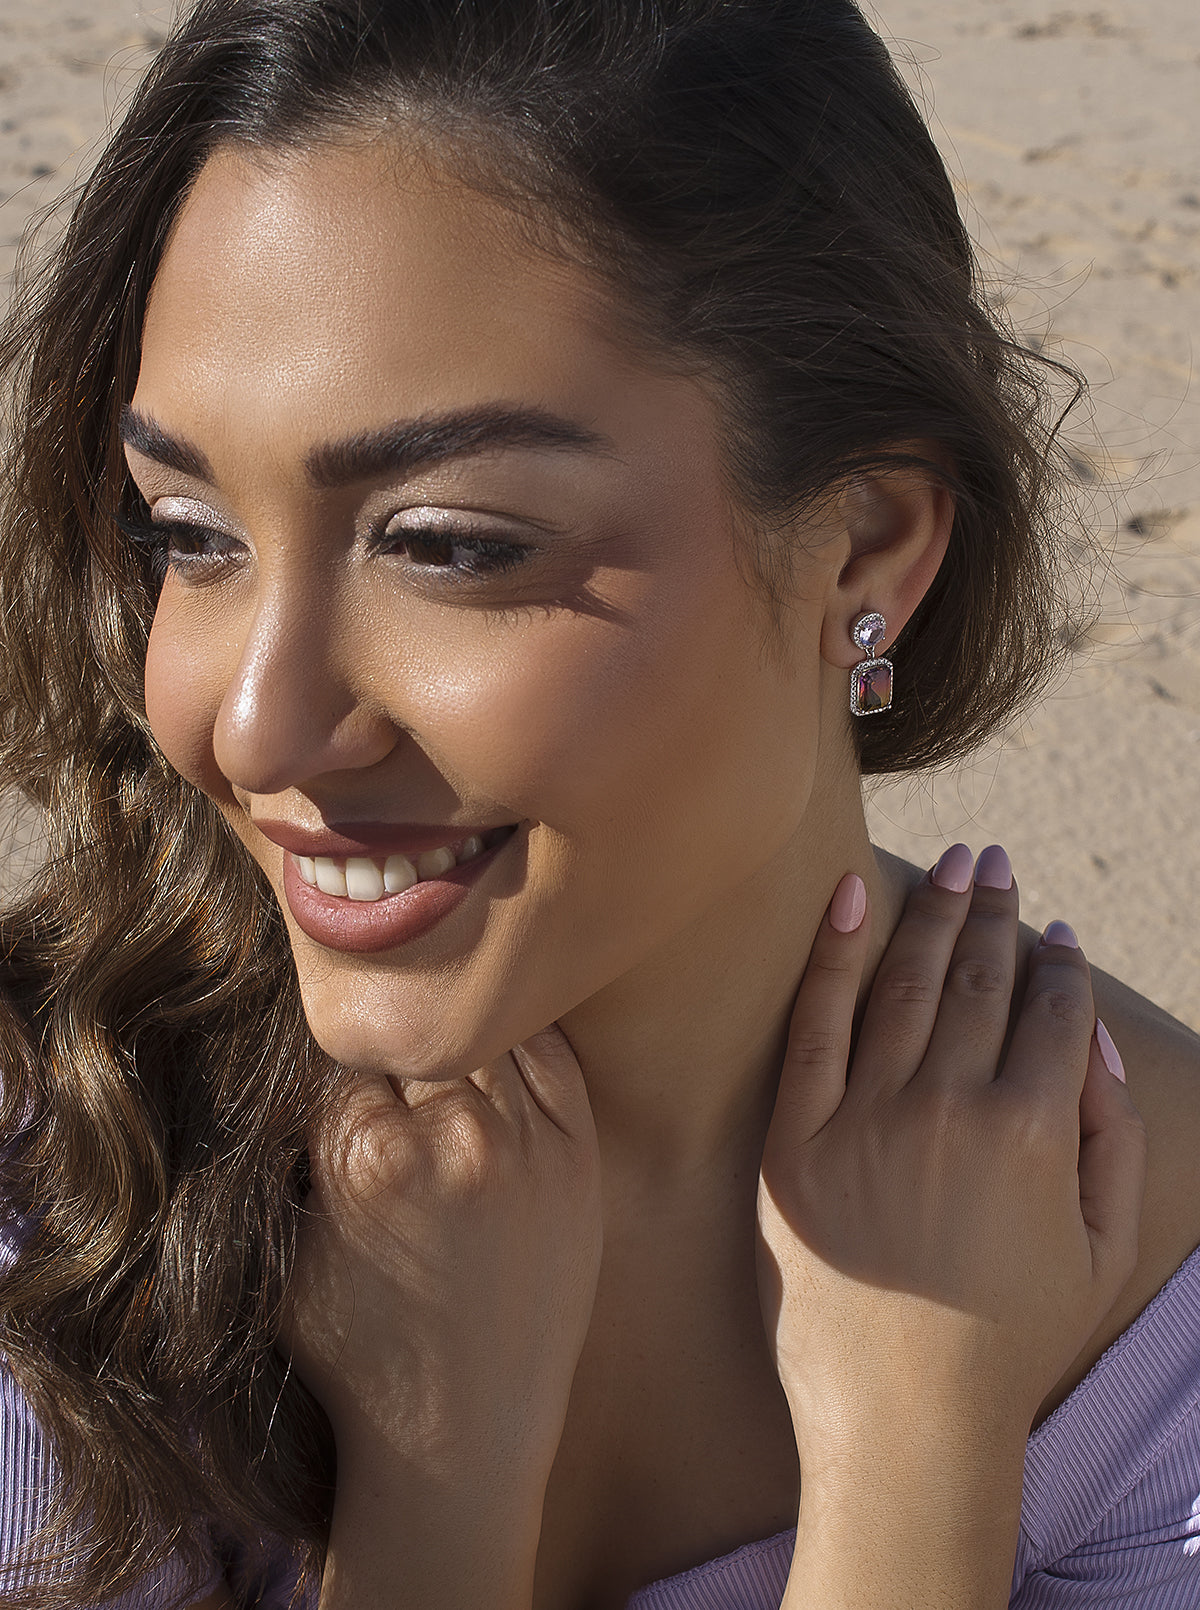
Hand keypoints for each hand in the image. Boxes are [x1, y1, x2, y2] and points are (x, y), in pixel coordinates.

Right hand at [280, 1027, 601, 1606]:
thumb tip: (283, 1062)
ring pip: (484, 1032)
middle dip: (398, 1043)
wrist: (460, 1437)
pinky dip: (520, 1044)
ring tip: (441, 1063)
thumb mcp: (286, 1253)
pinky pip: (550, 1055)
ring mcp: (524, 1144)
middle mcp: (450, 1138)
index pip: (347, 1043)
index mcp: (362, 1156)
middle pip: (418, 1031)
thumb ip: (286, 1154)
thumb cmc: (358, 1353)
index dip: (340, 1053)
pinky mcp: (578, 1156)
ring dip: (457, 1040)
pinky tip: (497, 1054)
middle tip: (397, 1073)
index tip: (346, 1072)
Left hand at [757, 848, 1145, 1606]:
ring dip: (934, 913)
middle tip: (996, 862)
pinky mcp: (795, 1137)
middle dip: (994, 910)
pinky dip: (833, 951)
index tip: (1054, 928)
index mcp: (1033, 1130)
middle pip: (979, 979)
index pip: (1049, 1010)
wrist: (901, 1416)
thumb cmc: (1012, 1338)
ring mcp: (867, 1117)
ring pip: (906, 985)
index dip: (1057, 962)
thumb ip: (1113, 1134)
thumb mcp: (1101, 1246)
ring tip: (952, 865)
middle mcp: (951, 1107)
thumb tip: (1092, 1037)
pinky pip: (814, 1022)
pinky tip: (851, 893)